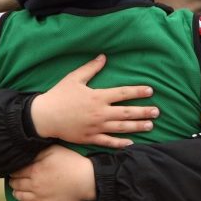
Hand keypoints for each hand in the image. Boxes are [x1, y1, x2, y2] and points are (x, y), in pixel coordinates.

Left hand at [9, 145, 94, 200]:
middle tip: (13, 181)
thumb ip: (38, 153)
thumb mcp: (54, 151)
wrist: (87, 180)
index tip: (13, 171)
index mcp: (35, 170)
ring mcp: (40, 198)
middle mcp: (34, 185)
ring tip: (16, 191)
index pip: (16, 172)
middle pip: (16, 185)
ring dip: (16, 194)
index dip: (13, 171)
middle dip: (13, 182)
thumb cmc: (72, 163)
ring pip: (21, 197)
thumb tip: (26, 155)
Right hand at [31, 54, 158, 146]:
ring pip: (121, 128)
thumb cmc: (59, 95)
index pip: (122, 93)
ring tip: (150, 125)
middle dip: (143, 112)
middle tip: (157, 112)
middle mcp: (99, 113)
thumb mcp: (74, 78)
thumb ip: (91, 68)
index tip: (150, 91)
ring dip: (137, 126)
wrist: (44, 117)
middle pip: (126, 113)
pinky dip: (120, 144)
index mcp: (97, 96)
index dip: (137, 91)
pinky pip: (108, 142)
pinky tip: (131, 143)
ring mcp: (95, 127)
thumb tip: (103, 57)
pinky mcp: (89, 138)